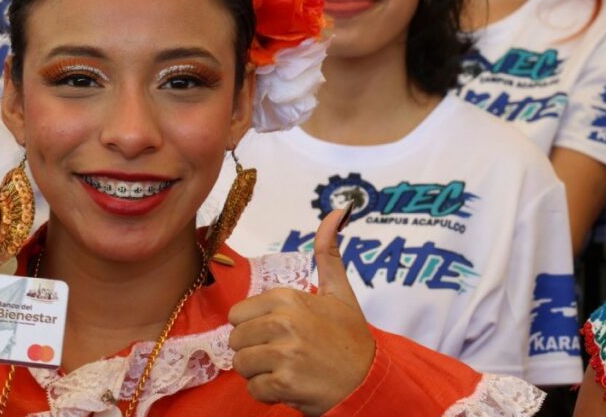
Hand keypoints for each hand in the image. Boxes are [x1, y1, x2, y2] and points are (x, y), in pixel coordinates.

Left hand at [228, 209, 375, 416]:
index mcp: (287, 297)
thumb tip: (336, 210)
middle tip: (281, 356)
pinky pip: (253, 390)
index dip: (252, 328)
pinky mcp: (284, 383)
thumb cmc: (350, 338)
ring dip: (258, 374)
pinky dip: (267, 395)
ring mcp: (283, 353)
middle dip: (253, 352)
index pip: (237, 315)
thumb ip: (328, 253)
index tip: (277, 335)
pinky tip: (288, 387)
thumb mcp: (340, 292)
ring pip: (241, 365)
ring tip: (285, 370)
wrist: (369, 381)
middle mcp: (283, 321)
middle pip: (235, 340)